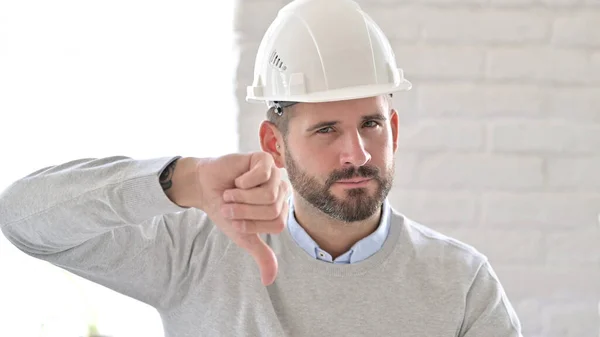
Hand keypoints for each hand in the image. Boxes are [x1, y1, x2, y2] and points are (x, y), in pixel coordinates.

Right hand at [193, 152, 288, 285]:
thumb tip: (269, 280)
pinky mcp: (264, 160)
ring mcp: (275, 174)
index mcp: (281, 209)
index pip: (277, 224)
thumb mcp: (243, 236)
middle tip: (230, 206)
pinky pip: (262, 174)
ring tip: (231, 193)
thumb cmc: (225, 210)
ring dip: (242, 197)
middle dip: (245, 211)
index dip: (253, 225)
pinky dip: (244, 181)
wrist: (205, 190)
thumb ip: (261, 254)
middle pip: (273, 209)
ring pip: (268, 194)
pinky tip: (237, 179)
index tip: (237, 221)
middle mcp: (282, 191)